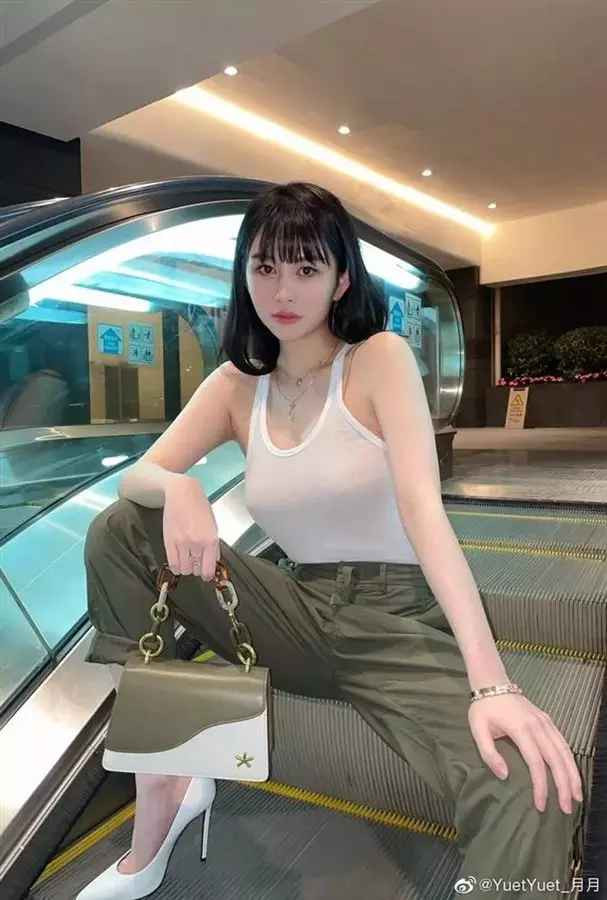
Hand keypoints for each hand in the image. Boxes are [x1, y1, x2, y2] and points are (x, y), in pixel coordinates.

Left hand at [468, 693, 582, 814]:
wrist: (492, 683)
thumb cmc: (484, 708)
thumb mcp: (477, 730)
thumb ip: (489, 754)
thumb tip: (504, 775)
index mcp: (520, 729)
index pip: (536, 762)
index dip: (541, 786)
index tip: (541, 805)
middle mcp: (537, 726)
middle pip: (556, 759)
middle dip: (564, 785)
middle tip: (567, 807)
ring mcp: (545, 722)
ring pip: (564, 750)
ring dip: (572, 774)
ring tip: (577, 795)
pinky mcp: (547, 720)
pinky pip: (563, 742)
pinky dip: (570, 759)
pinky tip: (572, 773)